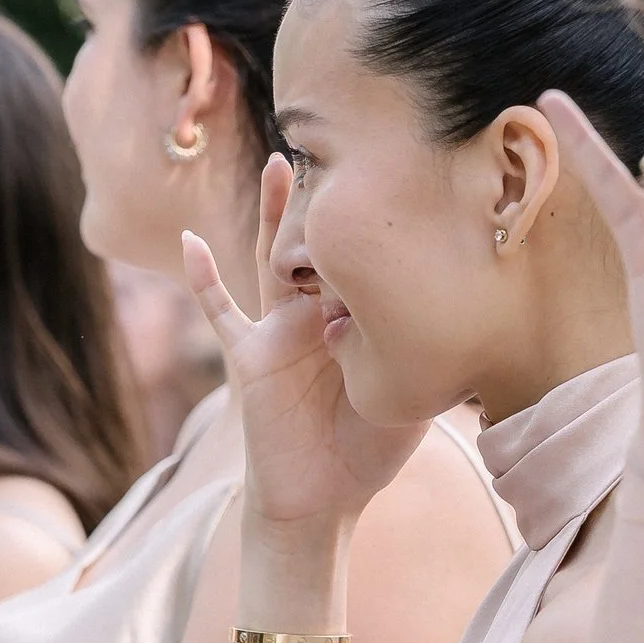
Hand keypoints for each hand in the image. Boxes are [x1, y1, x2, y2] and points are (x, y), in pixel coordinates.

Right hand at [183, 156, 429, 543]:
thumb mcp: (412, 395)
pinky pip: (220, 311)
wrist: (320, 502)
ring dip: (275, 213)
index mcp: (359, 321)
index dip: (385, 222)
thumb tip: (455, 314)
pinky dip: (202, 278)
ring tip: (281, 163)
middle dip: (332, 197)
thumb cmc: (368, 453)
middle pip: (324, 243)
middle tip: (346, 140)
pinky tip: (189, 241)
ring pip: (275, 260)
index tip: (412, 171)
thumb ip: (421, 354)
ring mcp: (280, 331)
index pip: (370, 259)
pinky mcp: (250, 356)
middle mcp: (319, 316)